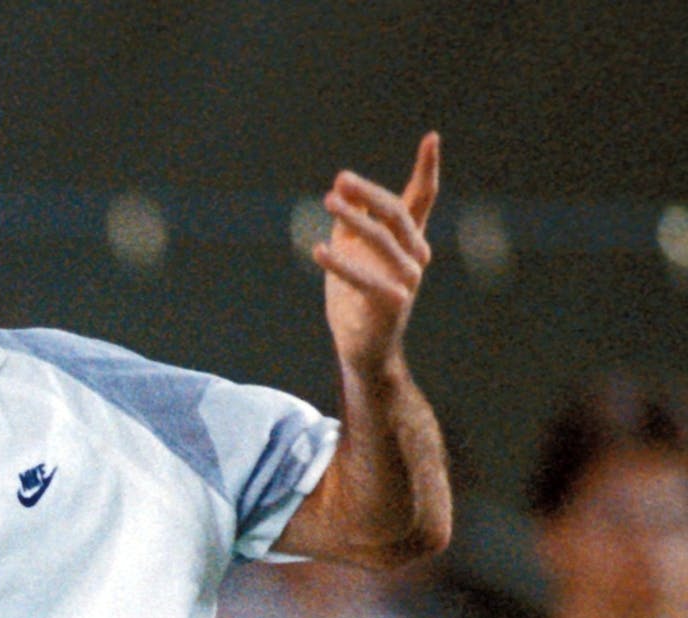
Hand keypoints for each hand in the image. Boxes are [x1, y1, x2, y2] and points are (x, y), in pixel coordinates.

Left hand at [312, 132, 440, 377]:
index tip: (432, 137)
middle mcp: (415, 255)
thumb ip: (350, 221)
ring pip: (383, 240)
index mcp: (408, 240)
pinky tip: (318, 250)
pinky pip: (363, 279)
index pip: (422, 198)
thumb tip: (339, 187)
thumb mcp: (351, 251)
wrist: (363, 348)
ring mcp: (407, 280)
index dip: (427, 168)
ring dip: (354, 219)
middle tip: (340, 179)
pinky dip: (341, 264)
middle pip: (397, 213)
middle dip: (369, 193)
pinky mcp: (391, 303)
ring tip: (327, 201)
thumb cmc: (357, 296)